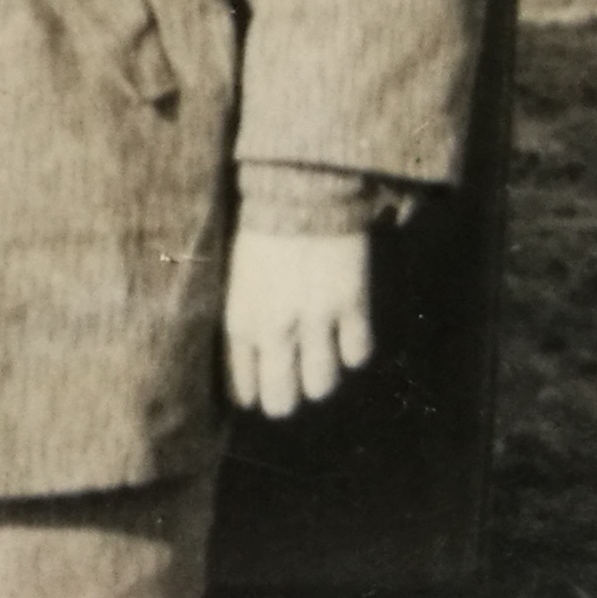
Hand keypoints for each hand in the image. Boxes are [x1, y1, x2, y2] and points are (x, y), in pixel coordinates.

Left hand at [222, 228, 373, 417]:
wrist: (299, 194)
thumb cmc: (263, 235)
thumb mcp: (238, 284)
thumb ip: (247, 325)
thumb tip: (258, 364)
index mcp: (240, 323)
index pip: (244, 389)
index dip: (257, 394)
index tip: (263, 391)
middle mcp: (274, 330)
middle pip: (282, 402)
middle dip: (288, 398)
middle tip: (296, 382)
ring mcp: (314, 322)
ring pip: (322, 387)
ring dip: (323, 376)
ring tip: (322, 354)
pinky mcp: (350, 307)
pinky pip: (357, 356)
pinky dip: (354, 348)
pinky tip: (347, 330)